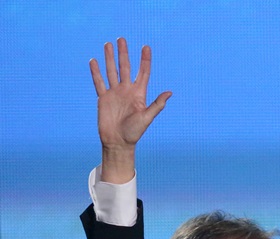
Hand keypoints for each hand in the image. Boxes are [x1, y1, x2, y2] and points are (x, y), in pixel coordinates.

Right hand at [90, 39, 170, 180]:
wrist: (118, 142)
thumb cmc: (134, 133)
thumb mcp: (147, 118)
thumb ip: (157, 105)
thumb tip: (170, 93)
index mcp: (139, 94)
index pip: (143, 73)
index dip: (145, 60)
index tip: (146, 47)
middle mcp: (127, 91)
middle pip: (125, 68)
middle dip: (124, 54)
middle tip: (122, 39)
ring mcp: (115, 94)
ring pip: (112, 71)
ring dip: (109, 58)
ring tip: (108, 44)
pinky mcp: (103, 98)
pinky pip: (99, 82)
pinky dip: (96, 72)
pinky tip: (94, 61)